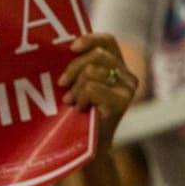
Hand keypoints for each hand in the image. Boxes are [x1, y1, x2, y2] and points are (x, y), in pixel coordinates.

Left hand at [58, 32, 137, 150]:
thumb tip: (57, 48)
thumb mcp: (75, 85)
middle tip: (61, 84)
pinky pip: (93, 88)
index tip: (71, 47)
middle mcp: (126, 75)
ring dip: (75, 88)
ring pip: (92, 71)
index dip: (90, 39)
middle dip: (73, 68)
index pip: (108, 41)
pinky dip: (80, 98)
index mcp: (116, 66)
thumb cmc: (75, 114)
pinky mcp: (122, 102)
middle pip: (97, 55)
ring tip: (71, 101)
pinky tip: (79, 108)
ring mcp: (127, 89)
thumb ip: (75, 66)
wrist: (86, 146)